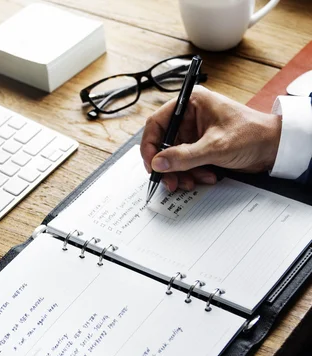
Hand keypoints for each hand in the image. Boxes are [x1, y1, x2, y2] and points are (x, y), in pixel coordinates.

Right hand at [140, 86, 281, 191]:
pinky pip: (184, 164)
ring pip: (172, 158)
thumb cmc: (252, 134)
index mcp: (191, 104)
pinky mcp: (199, 148)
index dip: (150, 146)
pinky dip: (190, 174)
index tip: (152, 164)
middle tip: (170, 181)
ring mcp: (194, 134)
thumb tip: (158, 163)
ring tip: (191, 182)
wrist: (275, 148)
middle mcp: (189, 117)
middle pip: (163, 144)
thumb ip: (184, 156)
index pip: (157, 123)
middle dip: (167, 165)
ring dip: (180, 174)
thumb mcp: (215, 147)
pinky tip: (204, 177)